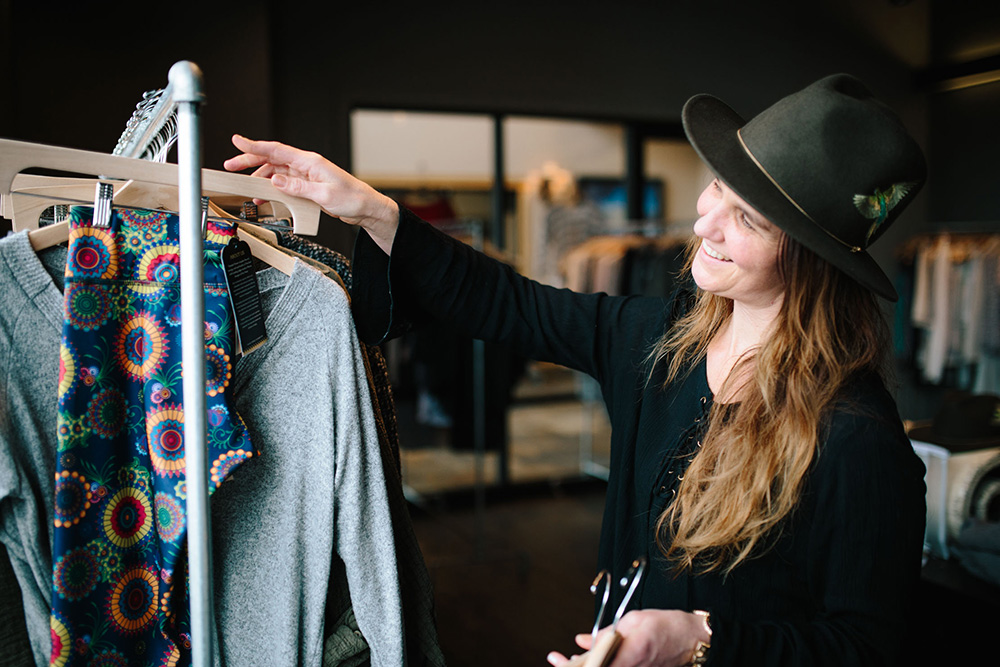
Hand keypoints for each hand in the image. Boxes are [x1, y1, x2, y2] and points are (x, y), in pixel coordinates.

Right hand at [223, 134, 399, 253]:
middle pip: (272, 159)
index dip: (254, 145)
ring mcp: (306, 175)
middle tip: (230, 165)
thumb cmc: (351, 198)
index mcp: (310, 162)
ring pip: (276, 171)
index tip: (237, 141)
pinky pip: (284, 183)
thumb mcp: (323, 195)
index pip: (277, 150)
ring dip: (260, 177)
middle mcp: (306, 165)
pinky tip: (265, 196)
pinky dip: (272, 188)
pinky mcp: (307, 186)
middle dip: (249, 161)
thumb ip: (298, 188)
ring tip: (246, 187)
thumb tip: (276, 180)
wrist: (365, 208)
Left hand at [547, 610, 710, 666]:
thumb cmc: (667, 627)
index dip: (573, 665)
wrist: (694, 642)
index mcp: (629, 655)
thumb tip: (582, 640)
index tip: (558, 659)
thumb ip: (606, 633)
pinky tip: (589, 658)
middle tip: (557, 659)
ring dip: (587, 666)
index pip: (594, 666)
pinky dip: (600, 664)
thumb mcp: (633, 620)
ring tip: (571, 659)